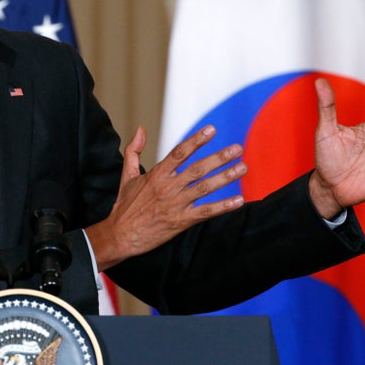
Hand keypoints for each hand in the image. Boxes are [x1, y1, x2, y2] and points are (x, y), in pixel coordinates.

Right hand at [85, 125, 245, 269]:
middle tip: (238, 149)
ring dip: (225, 177)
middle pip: (198, 169)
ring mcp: (176, 204)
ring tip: (243, 168)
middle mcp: (168, 187)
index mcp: (156, 174)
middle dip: (219, 158)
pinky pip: (206, 212)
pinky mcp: (181, 221)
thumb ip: (134, 150)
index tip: (211, 129)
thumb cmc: (124, 205)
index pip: (179, 152)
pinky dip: (223, 207)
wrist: (120, 235)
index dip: (196, 140)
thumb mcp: (126, 175)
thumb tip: (141, 129)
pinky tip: (239, 200)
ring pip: (205, 188)